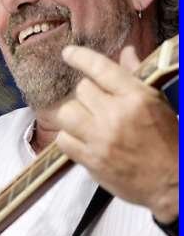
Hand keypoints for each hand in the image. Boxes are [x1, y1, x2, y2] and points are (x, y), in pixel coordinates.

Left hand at [55, 45, 177, 222]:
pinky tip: (81, 139)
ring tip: (86, 121)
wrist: (174, 183)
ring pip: (67, 112)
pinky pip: (63, 139)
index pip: (101, 68)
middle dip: (88, 94)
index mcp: (137, 98)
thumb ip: (136, 77)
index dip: (80, 57)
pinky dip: (68, 138)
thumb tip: (125, 52)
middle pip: (81, 90)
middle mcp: (116, 115)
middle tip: (97, 104)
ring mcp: (101, 139)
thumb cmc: (169, 141)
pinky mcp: (91, 160)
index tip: (68, 53)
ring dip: (74, 114)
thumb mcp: (158, 104)